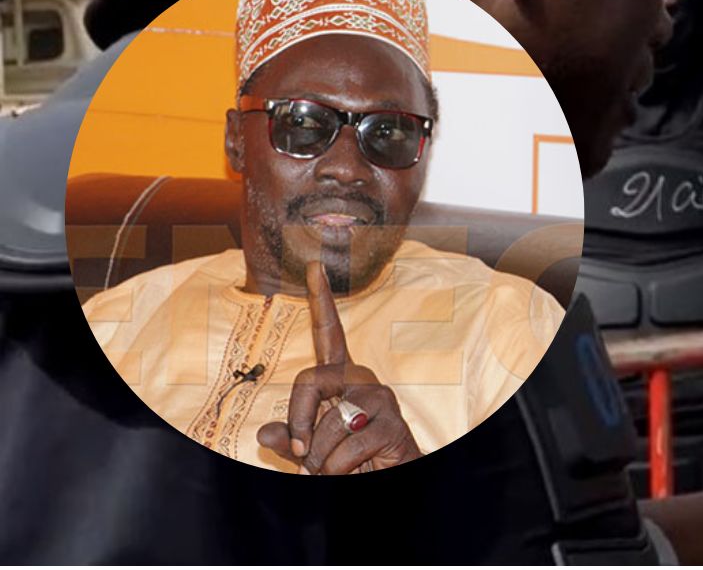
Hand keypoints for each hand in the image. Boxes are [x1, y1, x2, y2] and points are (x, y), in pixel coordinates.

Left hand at [258, 261, 423, 473]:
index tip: (313, 267)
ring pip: (327, 424)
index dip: (320, 300)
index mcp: (342, 378)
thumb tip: (264, 432)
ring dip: (321, 458)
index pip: (329, 334)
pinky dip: (337, 469)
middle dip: (299, 421)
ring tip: (336, 467)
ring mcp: (380, 399)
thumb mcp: (309, 450)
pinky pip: (347, 446)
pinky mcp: (392, 423)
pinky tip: (353, 470)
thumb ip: (287, 438)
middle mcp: (362, 380)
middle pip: (310, 380)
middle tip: (302, 455)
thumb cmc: (350, 462)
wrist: (388, 481)